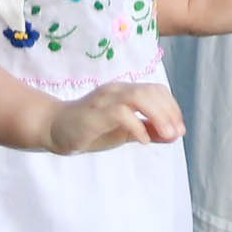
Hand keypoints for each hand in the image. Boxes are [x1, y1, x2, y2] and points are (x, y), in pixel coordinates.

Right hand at [44, 79, 184, 154]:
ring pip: (138, 97)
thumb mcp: (124, 132)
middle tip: (176, 134)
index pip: (156, 90)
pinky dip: (137, 126)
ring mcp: (104, 99)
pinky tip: (142, 141)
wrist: (54, 129)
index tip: (178, 128)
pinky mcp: (94, 113)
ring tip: (166, 135)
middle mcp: (116, 90)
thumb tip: (175, 134)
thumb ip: (148, 130)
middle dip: (168, 112)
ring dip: (157, 115)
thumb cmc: (91, 130)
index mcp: (125, 91)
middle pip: (150, 91)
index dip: (171, 107)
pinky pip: (121, 114)